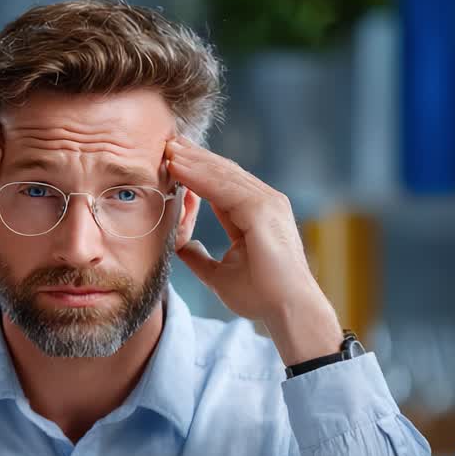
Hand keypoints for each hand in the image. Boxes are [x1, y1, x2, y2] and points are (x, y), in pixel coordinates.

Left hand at [167, 137, 343, 364]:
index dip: (196, 173)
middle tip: (167, 143)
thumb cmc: (262, 296)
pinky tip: (179, 167)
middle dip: (194, 158)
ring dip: (194, 161)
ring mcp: (267, 203)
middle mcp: (266, 203)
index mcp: (257, 215)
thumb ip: (200, 257)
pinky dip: (200, 175)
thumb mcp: (219, 274)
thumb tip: (181, 246)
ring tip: (168, 149)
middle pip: (224, 173)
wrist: (287, 311)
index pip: (222, 186)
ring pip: (223, 175)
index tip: (171, 162)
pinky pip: (225, 187)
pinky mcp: (262, 210)